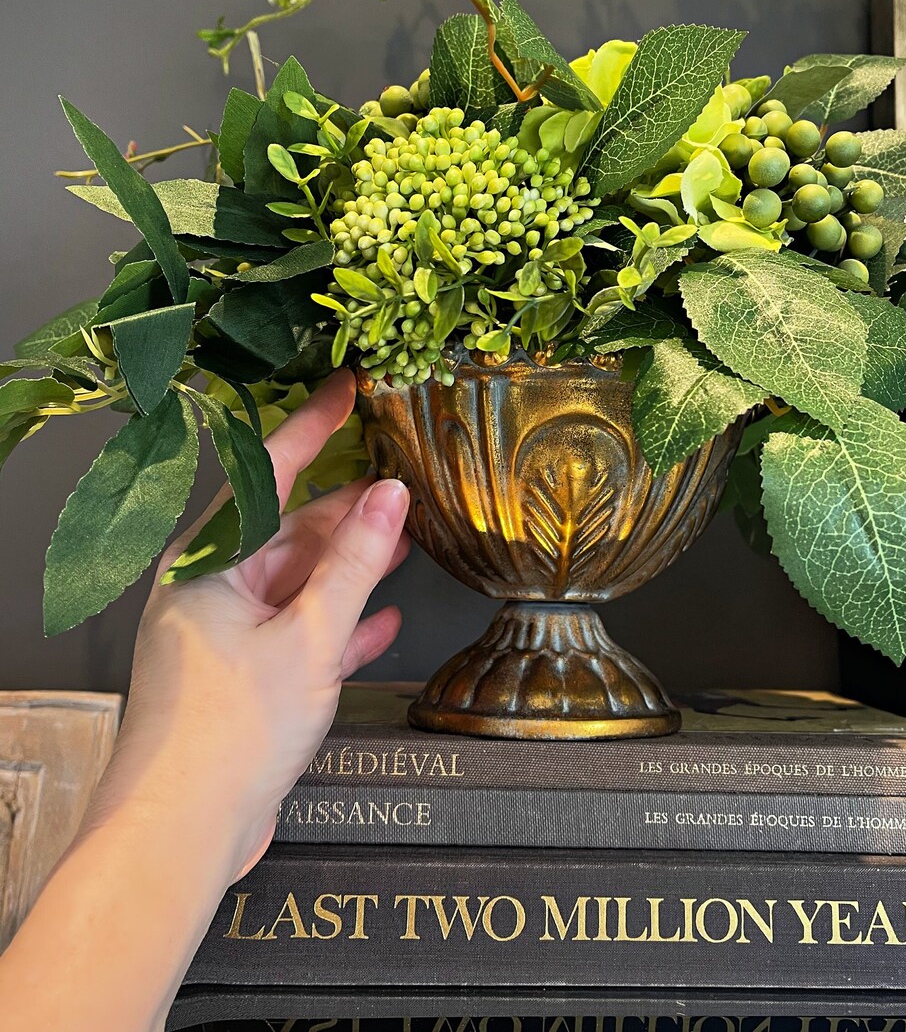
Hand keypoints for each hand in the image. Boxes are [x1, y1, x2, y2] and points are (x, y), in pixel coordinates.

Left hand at [87, 368, 410, 881]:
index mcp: (208, 561)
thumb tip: (393, 495)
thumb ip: (356, 564)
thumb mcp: (309, 639)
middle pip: (291, 526)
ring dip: (352, 566)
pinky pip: (296, 630)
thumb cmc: (224, 738)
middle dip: (350, 507)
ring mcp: (225, 631)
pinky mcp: (241, 675)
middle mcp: (210, 587)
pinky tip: (379, 622)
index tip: (351, 387)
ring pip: (299, 579)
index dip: (316, 424)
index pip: (270, 470)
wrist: (178, 837)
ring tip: (408, 542)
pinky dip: (337, 623)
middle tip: (406, 480)